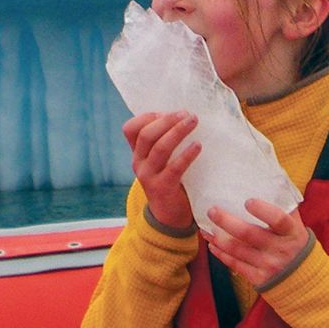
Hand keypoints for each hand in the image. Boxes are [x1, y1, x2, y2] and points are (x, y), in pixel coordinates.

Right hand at [122, 111, 199, 230]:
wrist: (168, 215)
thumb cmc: (170, 180)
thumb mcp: (161, 160)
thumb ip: (164, 142)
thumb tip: (184, 117)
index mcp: (137, 153)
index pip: (130, 129)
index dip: (147, 117)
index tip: (167, 112)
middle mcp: (138, 163)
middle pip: (146, 135)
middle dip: (167, 121)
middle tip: (187, 114)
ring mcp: (148, 176)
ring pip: (159, 148)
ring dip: (177, 132)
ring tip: (193, 122)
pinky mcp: (162, 187)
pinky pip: (174, 167)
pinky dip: (187, 154)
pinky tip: (198, 146)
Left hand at [204, 198, 309, 288]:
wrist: (304, 277)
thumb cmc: (293, 242)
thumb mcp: (296, 225)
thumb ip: (283, 206)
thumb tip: (269, 178)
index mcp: (291, 232)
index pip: (279, 220)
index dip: (263, 211)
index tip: (248, 201)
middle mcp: (280, 249)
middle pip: (249, 234)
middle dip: (227, 222)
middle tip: (212, 211)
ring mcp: (268, 265)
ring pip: (237, 250)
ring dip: (218, 238)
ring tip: (205, 228)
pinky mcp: (258, 278)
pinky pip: (235, 264)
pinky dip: (221, 254)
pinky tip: (212, 244)